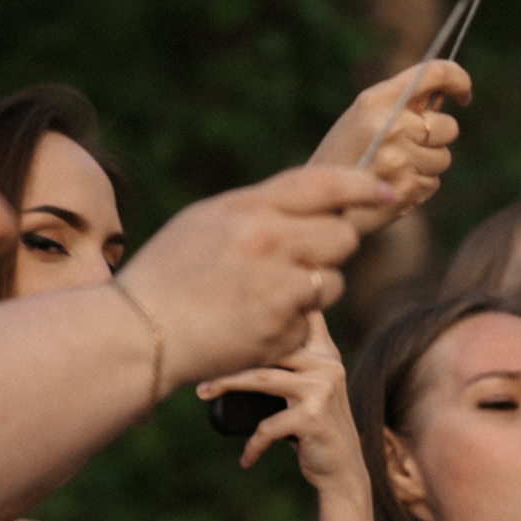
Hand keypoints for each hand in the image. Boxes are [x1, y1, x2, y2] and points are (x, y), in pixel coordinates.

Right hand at [123, 166, 393, 387]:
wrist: (137, 335)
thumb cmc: (168, 273)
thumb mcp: (206, 219)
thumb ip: (262, 206)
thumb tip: (315, 200)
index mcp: (251, 208)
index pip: (327, 185)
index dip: (363, 187)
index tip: (383, 193)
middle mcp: (271, 245)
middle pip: (342, 238)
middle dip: (330, 247)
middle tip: (298, 257)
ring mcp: (279, 291)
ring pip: (332, 282)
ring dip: (313, 288)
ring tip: (264, 294)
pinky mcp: (282, 333)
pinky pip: (310, 322)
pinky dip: (290, 324)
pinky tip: (252, 322)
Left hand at [198, 312, 365, 489]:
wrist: (344, 470)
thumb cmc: (315, 430)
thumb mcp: (311, 391)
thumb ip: (294, 365)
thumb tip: (239, 347)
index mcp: (325, 354)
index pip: (304, 316)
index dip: (281, 302)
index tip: (245, 298)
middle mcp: (327, 364)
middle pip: (270, 346)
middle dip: (231, 353)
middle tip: (199, 360)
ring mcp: (322, 389)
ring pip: (261, 378)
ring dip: (226, 384)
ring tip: (202, 393)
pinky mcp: (313, 417)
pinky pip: (268, 426)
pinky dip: (253, 444)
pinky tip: (246, 458)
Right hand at [309, 58, 471, 218]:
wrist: (315, 204)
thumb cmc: (340, 158)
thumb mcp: (360, 118)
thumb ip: (399, 105)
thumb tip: (444, 96)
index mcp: (376, 100)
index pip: (434, 74)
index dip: (458, 79)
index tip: (463, 95)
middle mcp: (392, 125)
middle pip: (448, 126)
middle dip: (435, 138)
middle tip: (406, 148)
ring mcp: (401, 158)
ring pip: (443, 158)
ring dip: (426, 165)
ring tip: (391, 171)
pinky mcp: (407, 188)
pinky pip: (432, 183)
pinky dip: (418, 187)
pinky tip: (390, 188)